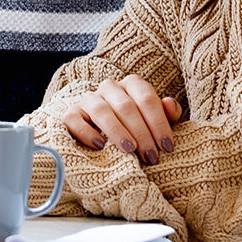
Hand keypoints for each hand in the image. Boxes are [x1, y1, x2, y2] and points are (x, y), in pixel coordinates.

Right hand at [62, 74, 183, 165]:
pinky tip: (100, 146)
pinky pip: (75, 120)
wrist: (100, 130)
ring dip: (117, 132)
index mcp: (132, 84)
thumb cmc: (135, 126)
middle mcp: (110, 87)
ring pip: (102, 110)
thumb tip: (170, 104)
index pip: (147, 99)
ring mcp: (88, 99)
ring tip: (130, 150)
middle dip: (141, 133)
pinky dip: (87, 132)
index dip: (159, 123)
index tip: (167, 147)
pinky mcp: (71, 114)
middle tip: (151, 156)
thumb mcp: (154, 121)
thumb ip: (167, 114)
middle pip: (126, 106)